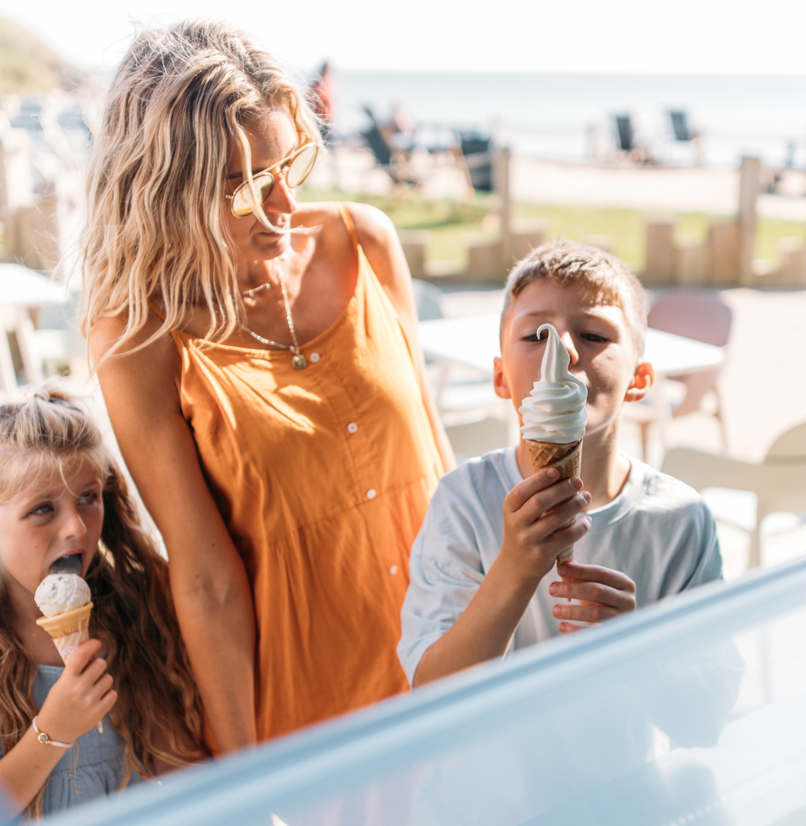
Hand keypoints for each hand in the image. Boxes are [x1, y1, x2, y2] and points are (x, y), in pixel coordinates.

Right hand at [36, 639, 116, 742]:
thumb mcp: (61, 684)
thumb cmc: (58, 703)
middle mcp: (78, 689)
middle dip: (98, 666)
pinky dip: (107, 695)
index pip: (82, 654)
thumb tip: (94, 652)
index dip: (92, 645)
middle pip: (101, 663)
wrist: (53, 732)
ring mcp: (89, 701)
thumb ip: (76, 670)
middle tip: (92, 674)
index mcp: (66, 680)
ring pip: (108, 678)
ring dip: (102, 681)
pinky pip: (113, 693)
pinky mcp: (98, 712)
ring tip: (92, 690)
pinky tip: (97, 699)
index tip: (97, 643)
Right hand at [499, 468, 591, 586]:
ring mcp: (529, 539)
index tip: (556, 471)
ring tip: (586, 497)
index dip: (539, 479)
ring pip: (556, 518)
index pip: (522, 490)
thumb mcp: (520, 513)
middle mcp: (516, 523)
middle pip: (540, 501)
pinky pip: (567, 537)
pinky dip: (581, 527)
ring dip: (575, 505)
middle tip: (578, 482)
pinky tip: (587, 521)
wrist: (516, 566)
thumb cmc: (524, 530)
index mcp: (509, 508)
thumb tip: (561, 473)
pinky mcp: (542, 554)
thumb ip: (534, 496)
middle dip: (562, 489)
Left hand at [549, 562, 636, 633]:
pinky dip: (576, 630)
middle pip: (598, 591)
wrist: (614, 625)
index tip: (560, 569)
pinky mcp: (615, 635)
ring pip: (596, 613)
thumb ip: (580, 574)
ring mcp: (623, 619)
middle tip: (551, 589)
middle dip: (572, 589)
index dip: (580, 570)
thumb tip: (562, 562)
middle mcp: (627, 600)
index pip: (601, 573)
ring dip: (573, 611)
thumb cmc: (601, 600)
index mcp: (624, 583)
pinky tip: (562, 626)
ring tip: (554, 610)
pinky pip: (593, 633)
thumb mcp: (594, 585)